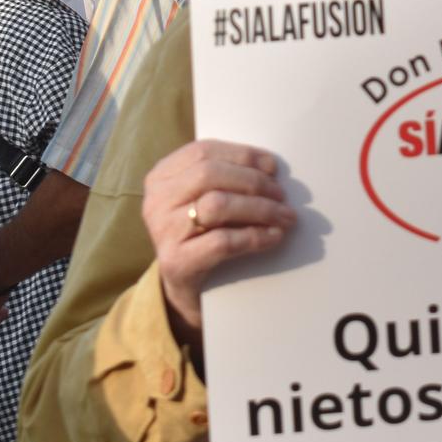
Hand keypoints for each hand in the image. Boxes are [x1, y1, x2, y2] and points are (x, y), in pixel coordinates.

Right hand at [142, 139, 294, 352]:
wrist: (183, 290)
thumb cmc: (201, 237)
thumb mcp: (202, 199)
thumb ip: (224, 178)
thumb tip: (269, 166)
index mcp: (161, 177)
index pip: (203, 152)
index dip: (242, 155)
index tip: (271, 166)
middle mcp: (156, 201)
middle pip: (210, 174)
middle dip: (253, 182)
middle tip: (281, 195)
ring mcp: (162, 231)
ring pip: (218, 204)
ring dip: (260, 208)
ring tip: (285, 216)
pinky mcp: (175, 262)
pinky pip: (223, 241)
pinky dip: (255, 236)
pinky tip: (274, 237)